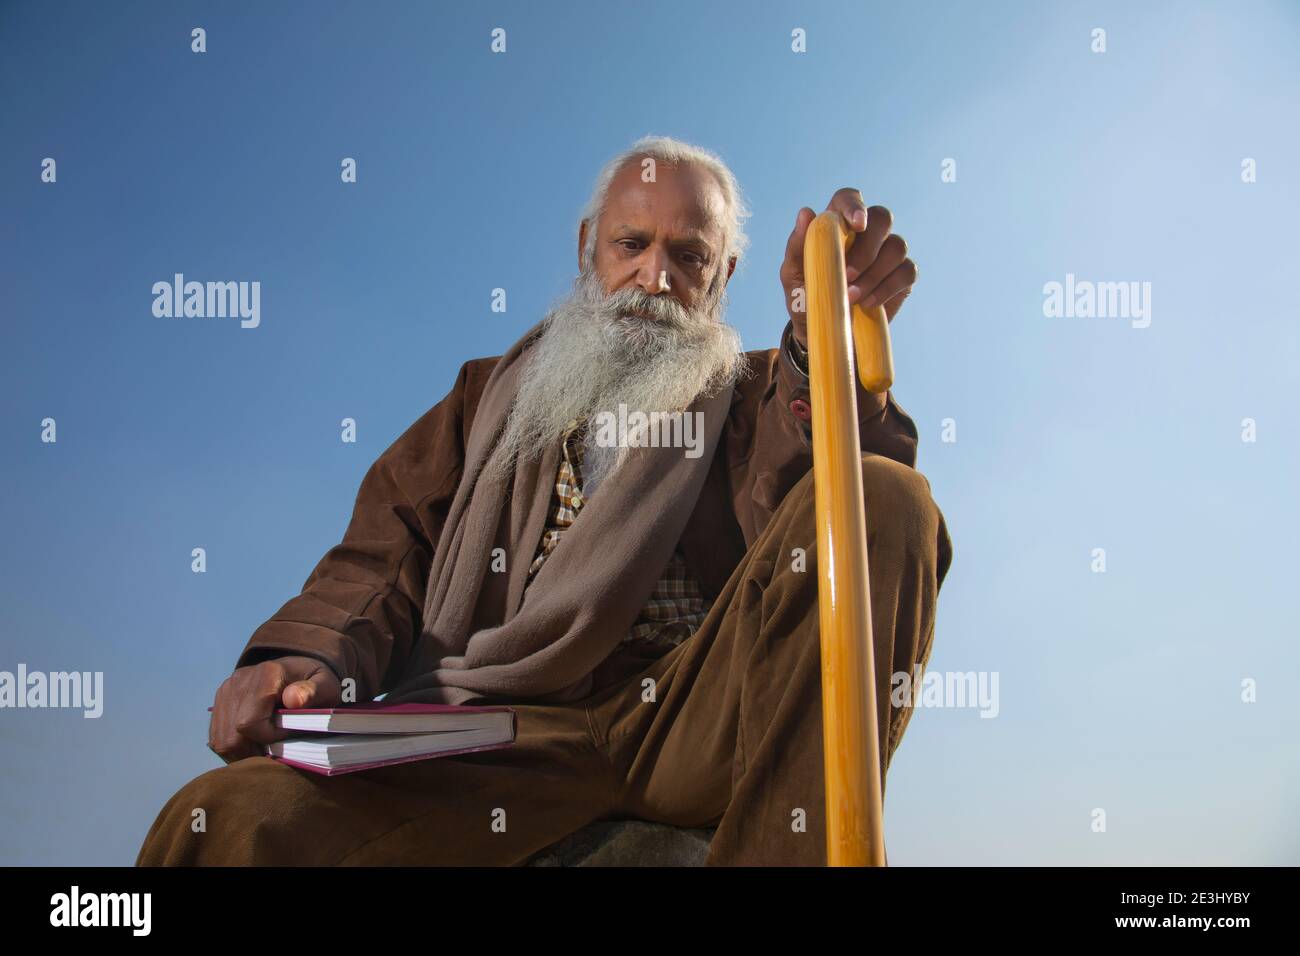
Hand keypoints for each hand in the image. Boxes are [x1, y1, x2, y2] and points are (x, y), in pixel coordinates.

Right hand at [207, 655, 342, 762]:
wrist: (298, 670)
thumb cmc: (315, 683)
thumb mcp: (326, 685)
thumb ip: (314, 692)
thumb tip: (293, 699)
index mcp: (266, 675)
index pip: (249, 723)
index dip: (268, 738)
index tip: (288, 735)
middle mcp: (239, 681)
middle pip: (231, 737)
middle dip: (254, 752)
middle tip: (276, 751)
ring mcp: (225, 691)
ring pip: (221, 740)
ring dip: (242, 753)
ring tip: (265, 750)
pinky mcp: (220, 701)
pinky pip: (217, 736)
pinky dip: (234, 748)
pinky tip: (254, 745)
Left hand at [781, 188, 916, 348]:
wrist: (822, 334)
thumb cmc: (805, 298)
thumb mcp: (793, 275)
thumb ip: (797, 245)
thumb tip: (806, 212)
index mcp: (837, 226)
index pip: (848, 198)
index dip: (854, 205)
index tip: (857, 225)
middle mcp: (867, 234)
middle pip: (882, 217)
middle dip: (867, 248)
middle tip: (847, 275)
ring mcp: (886, 254)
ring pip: (897, 246)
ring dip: (874, 274)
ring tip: (852, 297)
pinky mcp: (901, 277)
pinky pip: (906, 272)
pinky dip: (886, 288)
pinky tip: (868, 303)